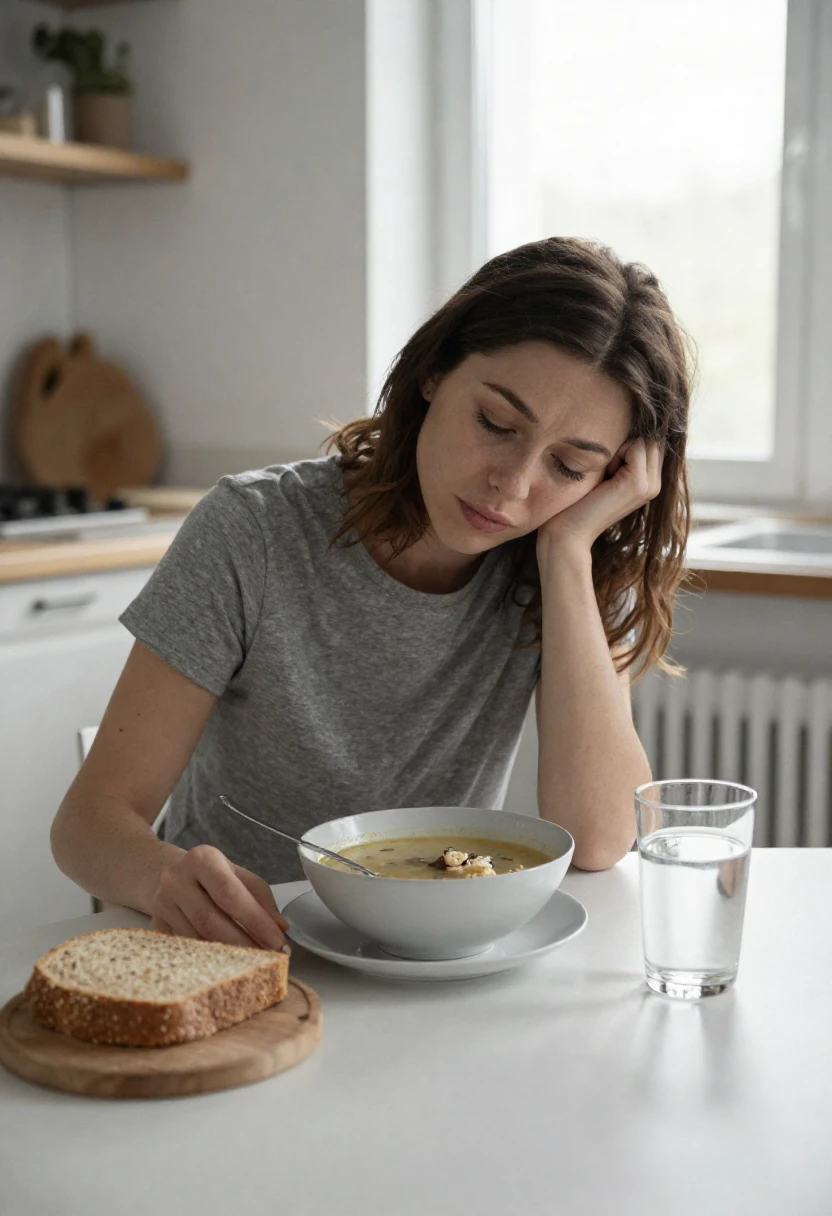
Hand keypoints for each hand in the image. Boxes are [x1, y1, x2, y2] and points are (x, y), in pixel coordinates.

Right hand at [150, 844, 287, 949]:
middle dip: (243, 943)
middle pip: (210, 920)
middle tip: (267, 957)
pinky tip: (226, 964)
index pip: (230, 893)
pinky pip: (184, 949)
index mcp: (202, 860)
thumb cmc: (211, 876)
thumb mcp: (237, 876)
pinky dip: (208, 959)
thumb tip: (281, 928)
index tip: (276, 940)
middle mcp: (176, 880)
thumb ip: (261, 899)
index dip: (254, 920)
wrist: (168, 874)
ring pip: (196, 939)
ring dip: (227, 955)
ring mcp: (161, 904)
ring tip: (252, 962)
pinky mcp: (155, 926)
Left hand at [537, 437, 663, 556]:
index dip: (627, 443)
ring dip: (619, 448)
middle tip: (604, 471)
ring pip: (644, 440)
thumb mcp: (603, 472)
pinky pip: (635, 446)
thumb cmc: (576, 501)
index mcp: (649, 482)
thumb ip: (621, 453)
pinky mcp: (638, 484)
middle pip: (650, 438)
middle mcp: (655, 484)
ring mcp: (650, 486)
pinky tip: (604, 476)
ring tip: (604, 475)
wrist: (566, 533)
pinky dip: (615, 454)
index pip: (650, 440)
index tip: (606, 467)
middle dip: (625, 444)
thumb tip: (628, 420)